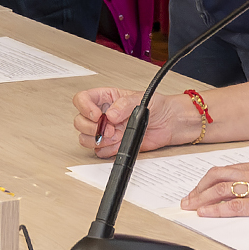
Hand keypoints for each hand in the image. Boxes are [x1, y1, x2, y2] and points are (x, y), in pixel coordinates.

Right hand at [72, 88, 194, 155]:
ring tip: (116, 136)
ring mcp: (106, 130)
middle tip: (110, 129)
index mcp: (106, 98)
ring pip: (85, 138)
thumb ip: (124, 105)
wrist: (169, 123)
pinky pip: (99, 151)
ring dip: (98, 140)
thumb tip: (110, 114)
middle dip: (92, 127)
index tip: (97, 115)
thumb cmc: (157, 106)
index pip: (82, 99)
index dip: (84, 108)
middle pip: (79, 121)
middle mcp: (102, 114)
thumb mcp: (141, 98)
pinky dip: (108, 149)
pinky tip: (120, 143)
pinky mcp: (112, 145)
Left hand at [180, 159, 248, 215]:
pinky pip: (236, 206)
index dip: (207, 180)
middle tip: (187, 201)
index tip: (198, 189)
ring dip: (202, 199)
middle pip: (216, 177)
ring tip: (191, 208)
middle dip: (198, 189)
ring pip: (221, 190)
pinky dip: (217, 210)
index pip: (225, 170)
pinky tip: (206, 214)